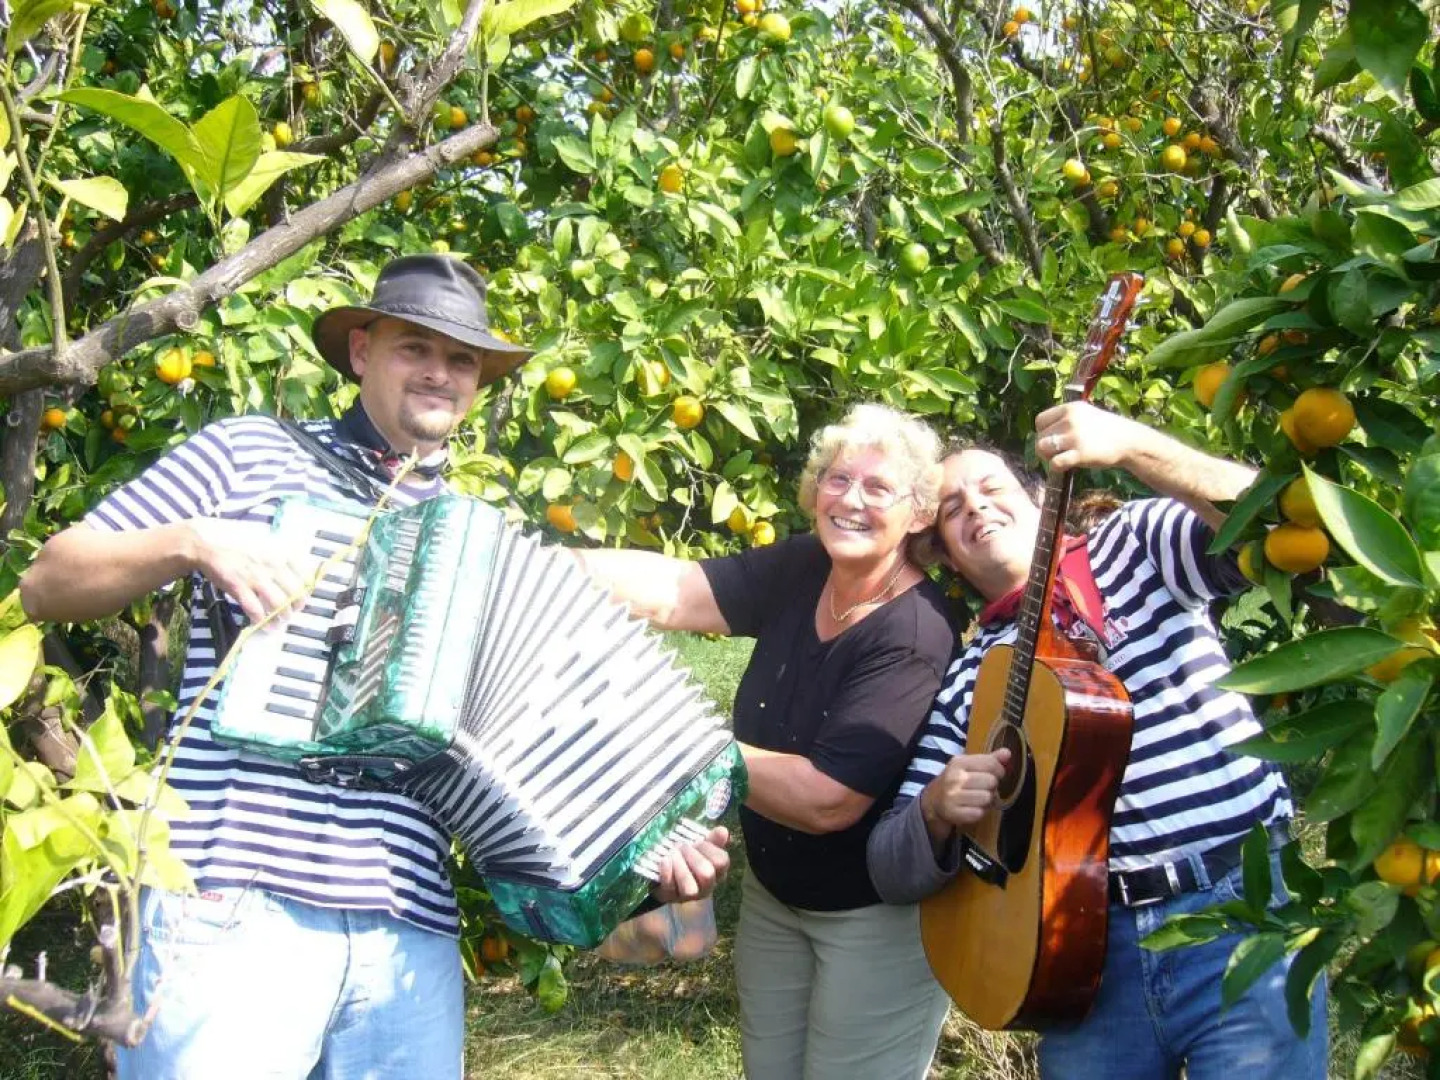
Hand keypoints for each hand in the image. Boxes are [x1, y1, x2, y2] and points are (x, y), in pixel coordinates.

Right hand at [187, 518, 313, 624]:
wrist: (208, 544)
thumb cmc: (239, 543)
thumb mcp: (267, 542)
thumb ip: (284, 555)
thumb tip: (301, 571)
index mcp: (282, 553)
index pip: (305, 577)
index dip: (306, 592)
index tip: (302, 598)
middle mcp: (273, 565)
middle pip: (295, 594)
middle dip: (295, 608)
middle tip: (290, 613)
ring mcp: (256, 576)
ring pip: (278, 605)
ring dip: (280, 618)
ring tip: (277, 622)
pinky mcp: (239, 586)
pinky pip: (255, 609)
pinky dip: (260, 620)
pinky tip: (260, 623)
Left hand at [651, 825, 730, 903]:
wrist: (668, 874)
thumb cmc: (690, 857)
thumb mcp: (702, 847)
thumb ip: (714, 839)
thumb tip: (723, 831)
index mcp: (718, 871)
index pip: (721, 862)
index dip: (709, 849)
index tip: (699, 841)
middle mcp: (707, 886)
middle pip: (707, 875)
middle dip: (694, 857)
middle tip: (683, 846)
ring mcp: (689, 895)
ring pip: (689, 888)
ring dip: (680, 867)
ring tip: (673, 853)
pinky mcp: (671, 897)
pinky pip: (670, 887)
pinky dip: (667, 872)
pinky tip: (665, 860)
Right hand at [920, 748, 1010, 835]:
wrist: (933, 802)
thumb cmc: (956, 781)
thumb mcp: (968, 766)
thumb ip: (989, 759)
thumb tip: (1007, 753)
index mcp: (959, 762)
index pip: (991, 764)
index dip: (999, 770)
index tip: (994, 774)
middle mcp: (955, 778)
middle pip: (991, 781)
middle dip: (991, 786)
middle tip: (983, 788)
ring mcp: (953, 796)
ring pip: (987, 798)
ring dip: (986, 801)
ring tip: (977, 798)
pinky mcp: (954, 813)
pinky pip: (979, 813)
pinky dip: (979, 812)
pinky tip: (971, 808)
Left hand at [1035, 402, 1147, 472]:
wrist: (1128, 440)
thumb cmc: (1105, 429)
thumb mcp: (1085, 414)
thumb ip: (1065, 419)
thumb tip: (1042, 433)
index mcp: (1070, 409)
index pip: (1040, 421)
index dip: (1043, 432)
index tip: (1054, 438)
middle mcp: (1069, 420)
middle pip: (1040, 436)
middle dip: (1046, 447)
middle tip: (1058, 452)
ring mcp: (1074, 437)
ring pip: (1042, 448)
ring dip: (1048, 457)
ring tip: (1059, 458)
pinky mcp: (1079, 454)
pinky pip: (1054, 463)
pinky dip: (1056, 467)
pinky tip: (1065, 466)